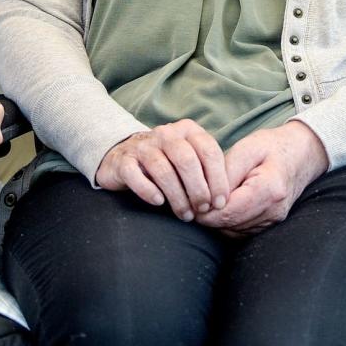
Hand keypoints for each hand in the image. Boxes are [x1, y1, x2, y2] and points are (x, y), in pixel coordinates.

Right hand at [95, 120, 229, 220]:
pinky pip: (136, 175)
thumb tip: (222, 200)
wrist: (125, 156)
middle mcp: (166, 133)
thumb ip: (205, 171)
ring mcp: (143, 145)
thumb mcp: (189, 159)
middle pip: (187, 160)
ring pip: (163, 170)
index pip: (208, 151)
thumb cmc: (167, 163)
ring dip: (177, 197)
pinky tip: (158, 202)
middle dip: (198, 189)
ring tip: (185, 215)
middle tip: (202, 210)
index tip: (220, 203)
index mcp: (187, 130)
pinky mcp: (123, 160)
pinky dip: (148, 190)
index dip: (218, 179)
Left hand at [195, 121, 328, 235]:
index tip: (189, 201)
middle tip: (190, 203)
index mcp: (268, 190)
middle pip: (230, 225)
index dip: (205, 211)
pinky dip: (227, 223)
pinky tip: (220, 207)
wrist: (300, 154)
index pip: (228, 212)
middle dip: (208, 217)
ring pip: (234, 232)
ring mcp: (273, 221)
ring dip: (217, 221)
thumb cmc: (272, 146)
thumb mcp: (246, 148)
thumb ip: (226, 172)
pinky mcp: (270, 225)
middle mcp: (273, 211)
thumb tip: (206, 197)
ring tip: (204, 203)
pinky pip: (241, 231)